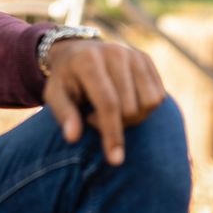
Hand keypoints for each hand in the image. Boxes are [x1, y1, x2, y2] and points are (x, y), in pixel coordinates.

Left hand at [42, 39, 165, 165]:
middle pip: (131, 107)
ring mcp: (133, 54)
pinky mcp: (147, 59)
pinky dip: (144, 108)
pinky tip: (124, 102)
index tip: (115, 160)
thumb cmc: (65, 80)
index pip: (108, 103)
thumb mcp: (54, 95)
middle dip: (116, 125)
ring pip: (150, 102)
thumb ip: (64, 114)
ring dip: (134, 117)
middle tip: (93, 117)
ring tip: (110, 111)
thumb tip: (73, 137)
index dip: (112, 133)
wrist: (78, 52)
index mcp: (88, 61)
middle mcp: (115, 53)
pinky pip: (159, 96)